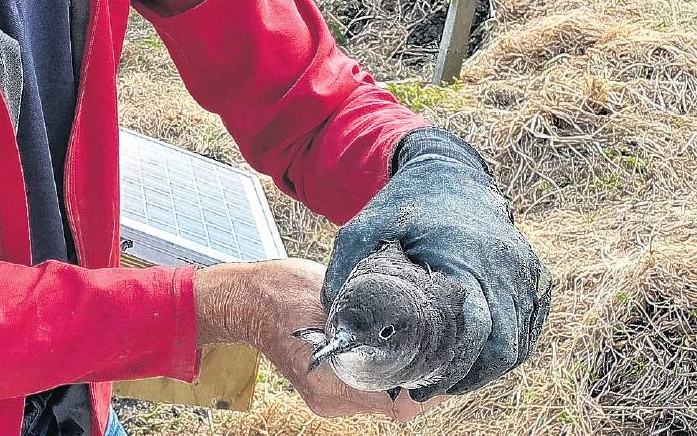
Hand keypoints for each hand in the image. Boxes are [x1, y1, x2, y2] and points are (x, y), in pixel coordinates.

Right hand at [195, 258, 446, 421]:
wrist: (248, 300)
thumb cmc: (288, 291)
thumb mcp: (336, 294)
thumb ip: (369, 315)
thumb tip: (414, 318)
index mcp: (338, 381)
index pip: (400, 404)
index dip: (428, 391)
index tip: (449, 372)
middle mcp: (334, 399)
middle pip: (392, 405)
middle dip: (414, 382)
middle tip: (437, 357)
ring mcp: (327, 399)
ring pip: (377, 398)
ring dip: (392, 378)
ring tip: (410, 350)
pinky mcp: (321, 394)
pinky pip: (360, 392)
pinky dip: (372, 376)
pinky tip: (376, 352)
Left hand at [325, 128, 553, 401]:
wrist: (446, 170)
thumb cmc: (401, 204)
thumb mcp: (363, 230)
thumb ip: (344, 275)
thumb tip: (331, 328)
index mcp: (464, 257)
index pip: (475, 331)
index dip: (451, 369)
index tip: (420, 385)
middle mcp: (504, 265)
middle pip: (503, 347)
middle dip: (468, 376)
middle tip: (431, 388)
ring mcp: (525, 269)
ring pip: (520, 341)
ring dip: (488, 366)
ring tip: (450, 377)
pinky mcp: (535, 273)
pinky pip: (531, 325)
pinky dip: (508, 348)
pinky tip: (477, 359)